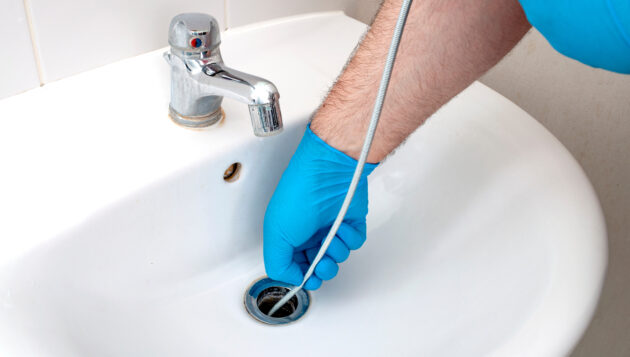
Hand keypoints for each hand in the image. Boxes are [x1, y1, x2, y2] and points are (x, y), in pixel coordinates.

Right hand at [263, 125, 376, 289]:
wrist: (328, 172)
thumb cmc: (299, 195)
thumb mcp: (276, 233)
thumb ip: (278, 264)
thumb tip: (292, 279)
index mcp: (289, 236)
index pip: (295, 267)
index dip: (302, 276)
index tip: (306, 278)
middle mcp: (310, 233)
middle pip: (319, 267)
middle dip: (321, 270)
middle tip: (321, 264)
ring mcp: (331, 228)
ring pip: (338, 257)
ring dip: (336, 253)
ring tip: (331, 239)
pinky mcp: (351, 222)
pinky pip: (355, 243)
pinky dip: (350, 240)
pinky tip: (342, 228)